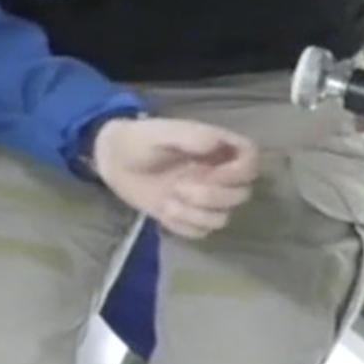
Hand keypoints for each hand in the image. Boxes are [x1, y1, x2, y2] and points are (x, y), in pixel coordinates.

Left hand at [89, 116, 260, 238]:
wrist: (112, 161)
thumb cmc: (138, 140)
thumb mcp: (161, 132)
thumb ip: (190, 135)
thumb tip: (217, 143)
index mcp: (216, 148)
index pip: (251, 159)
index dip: (241, 171)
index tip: (215, 174)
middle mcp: (216, 174)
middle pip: (242, 194)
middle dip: (214, 196)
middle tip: (180, 187)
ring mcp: (203, 197)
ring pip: (223, 217)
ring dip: (198, 213)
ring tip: (170, 199)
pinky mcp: (188, 215)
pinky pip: (201, 231)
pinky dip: (185, 225)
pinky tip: (165, 211)